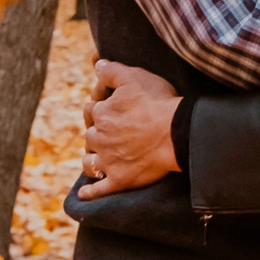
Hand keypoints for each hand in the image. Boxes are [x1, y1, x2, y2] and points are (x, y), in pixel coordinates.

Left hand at [81, 59, 181, 192]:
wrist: (176, 133)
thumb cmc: (158, 102)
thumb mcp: (134, 77)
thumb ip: (112, 70)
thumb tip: (96, 64)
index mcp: (102, 114)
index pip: (91, 109)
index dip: (99, 105)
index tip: (109, 106)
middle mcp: (100, 138)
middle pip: (90, 136)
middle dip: (96, 134)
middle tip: (108, 134)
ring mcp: (109, 161)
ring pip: (89, 163)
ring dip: (91, 160)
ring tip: (97, 159)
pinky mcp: (120, 180)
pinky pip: (100, 190)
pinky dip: (90, 193)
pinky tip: (83, 195)